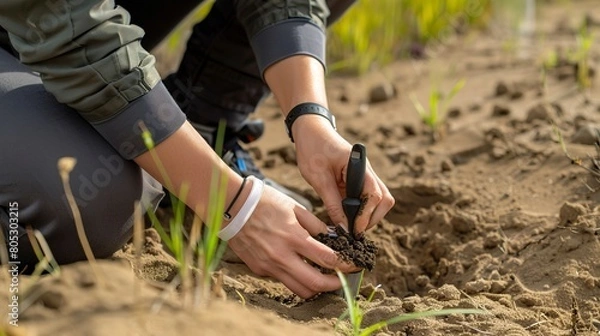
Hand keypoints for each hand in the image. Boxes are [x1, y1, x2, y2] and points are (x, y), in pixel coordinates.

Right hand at [227, 185, 357, 298]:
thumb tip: (334, 238)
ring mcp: (269, 266)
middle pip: (315, 283)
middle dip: (334, 285)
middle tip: (343, 280)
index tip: (354, 266)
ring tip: (324, 278)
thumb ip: (316, 225)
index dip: (345, 266)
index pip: (328, 259)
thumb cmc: (265, 202)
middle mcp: (282, 256)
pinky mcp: (259, 269)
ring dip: (315, 287)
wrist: (232, 207)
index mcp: (294, 237)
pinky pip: (283, 280)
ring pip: (299, 289)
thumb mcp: (295, 208)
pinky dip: (296, 277)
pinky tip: (300, 267)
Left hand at [293, 116, 394, 233]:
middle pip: (384, 200)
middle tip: (354, 231)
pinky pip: (366, 198)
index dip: (366, 216)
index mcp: (359, 166)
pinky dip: (360, 210)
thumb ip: (332, 202)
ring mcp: (364, 175)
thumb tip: (343, 227)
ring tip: (350, 226)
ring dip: (368, 215)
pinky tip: (346, 218)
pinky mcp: (357, 180)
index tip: (354, 231)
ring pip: (379, 200)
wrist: (310, 130)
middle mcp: (367, 171)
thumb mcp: (318, 178)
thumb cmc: (313, 148)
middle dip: (372, 218)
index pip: (374, 195)